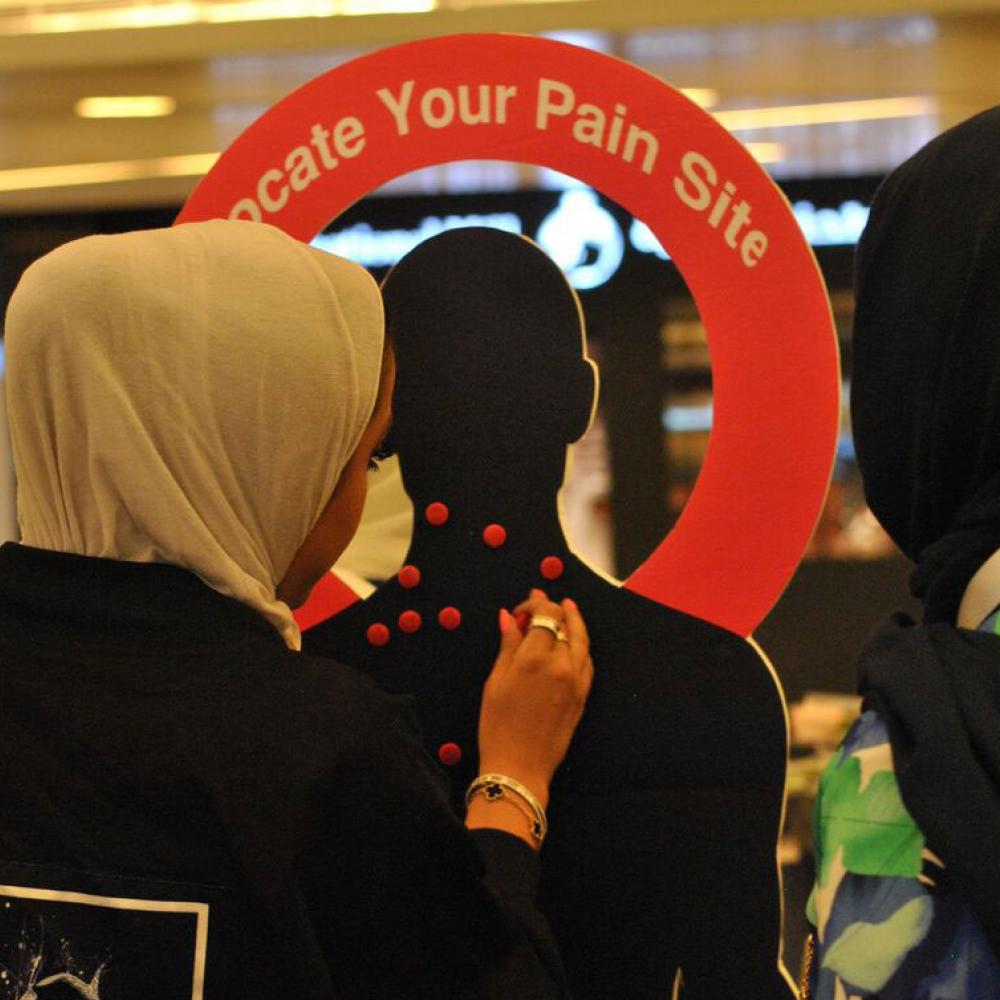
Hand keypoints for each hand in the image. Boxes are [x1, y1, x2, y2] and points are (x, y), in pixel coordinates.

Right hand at [476, 590, 593, 808]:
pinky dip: (581, 645)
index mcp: (535, 658)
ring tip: (566, 609)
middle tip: (541, 601)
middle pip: (565, 622)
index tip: (522, 608)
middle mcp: (561, 665)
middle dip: (554, 608)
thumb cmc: (498, 726)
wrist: (519, 766)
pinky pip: (587, 661)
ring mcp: (576, 681)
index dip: (535, 604)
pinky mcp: (583, 695)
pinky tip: (573, 641)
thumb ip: (508, 645)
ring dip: (574, 621)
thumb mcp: (495, 681)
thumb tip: (509, 617)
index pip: (545, 614)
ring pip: (582, 640)